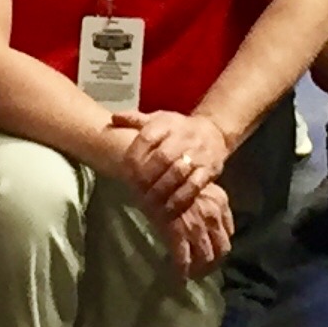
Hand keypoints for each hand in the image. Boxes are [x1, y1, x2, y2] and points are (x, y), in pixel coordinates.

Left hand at [107, 109, 227, 214]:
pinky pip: (194, 185)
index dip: (135, 155)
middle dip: (147, 177)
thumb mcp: (158, 119)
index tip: (126, 172)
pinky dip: (180, 198)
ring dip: (162, 190)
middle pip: (162, 157)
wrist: (214, 131)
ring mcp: (197, 153)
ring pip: (178, 173)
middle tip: (136, 192)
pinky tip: (169, 208)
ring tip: (150, 204)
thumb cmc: (179, 128)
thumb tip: (113, 118)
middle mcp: (182, 137)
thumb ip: (135, 120)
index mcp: (166, 123)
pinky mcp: (209, 169)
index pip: (147, 137)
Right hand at [161, 178, 234, 278]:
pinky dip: (183, 271)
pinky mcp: (176, 232)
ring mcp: (195, 226)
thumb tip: (222, 226)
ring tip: (193, 274)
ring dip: (200, 269)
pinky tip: (180, 277)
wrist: (155, 171)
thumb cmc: (177, 177)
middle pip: (221, 250)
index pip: (228, 234)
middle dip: (214, 262)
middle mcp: (212, 217)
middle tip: (203, 269)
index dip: (220, 247)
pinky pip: (184, 258)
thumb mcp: (203, 186)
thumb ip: (215, 205)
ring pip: (206, 258)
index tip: (213, 253)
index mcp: (220, 204)